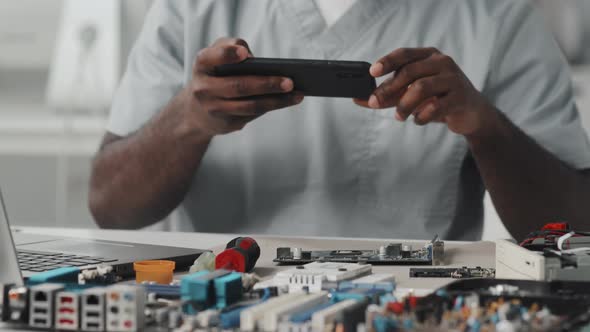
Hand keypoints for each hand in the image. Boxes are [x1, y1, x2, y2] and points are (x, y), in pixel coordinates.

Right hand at [185, 38, 302, 136]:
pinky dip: (272, 107)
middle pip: (239, 86)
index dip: (227, 55)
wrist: (196, 111)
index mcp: (202, 65)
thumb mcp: (215, 56)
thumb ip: (231, 47)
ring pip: (250, 106)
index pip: (211, 57)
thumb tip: (257, 60)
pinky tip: (288, 101)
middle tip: (290, 82)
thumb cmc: (214, 74)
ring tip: (297, 94)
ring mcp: (214, 109)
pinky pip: (253, 115)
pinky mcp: (226, 124)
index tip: (245, 54)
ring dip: (276, 101)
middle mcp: (204, 88)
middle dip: (267, 84)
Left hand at [355, 48, 496, 136]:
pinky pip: (436, 106)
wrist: (472, 114)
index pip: (404, 54)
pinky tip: (417, 120)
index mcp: (429, 56)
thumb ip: (387, 96)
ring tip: (399, 117)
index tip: (372, 72)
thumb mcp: (410, 95)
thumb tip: (358, 99)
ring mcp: (453, 79)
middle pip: (409, 72)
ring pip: (421, 88)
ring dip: (404, 105)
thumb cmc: (438, 99)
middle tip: (374, 103)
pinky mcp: (460, 97)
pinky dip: (422, 116)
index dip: (387, 62)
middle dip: (388, 89)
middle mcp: (442, 63)